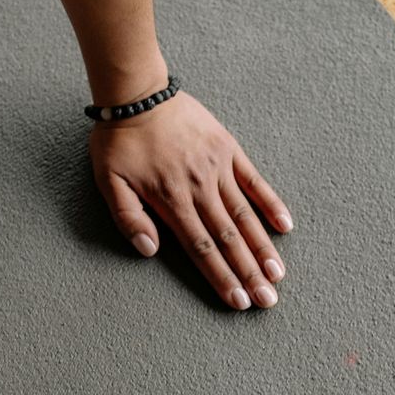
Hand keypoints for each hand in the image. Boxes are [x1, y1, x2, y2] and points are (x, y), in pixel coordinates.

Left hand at [89, 92, 294, 309]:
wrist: (137, 93)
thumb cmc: (119, 141)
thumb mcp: (108, 182)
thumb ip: (129, 218)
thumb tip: (150, 250)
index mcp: (171, 200)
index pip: (201, 249)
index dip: (221, 277)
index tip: (239, 301)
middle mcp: (199, 188)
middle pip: (229, 239)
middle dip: (249, 273)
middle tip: (269, 300)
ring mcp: (217, 168)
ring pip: (244, 215)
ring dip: (262, 247)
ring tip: (278, 274)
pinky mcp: (228, 149)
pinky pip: (254, 180)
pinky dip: (271, 203)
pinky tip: (286, 225)